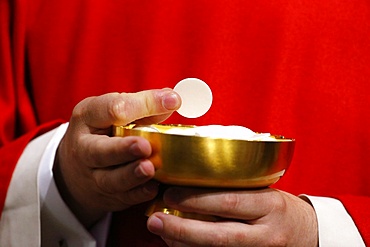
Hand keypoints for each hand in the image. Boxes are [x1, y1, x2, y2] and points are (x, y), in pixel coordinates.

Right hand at [53, 89, 180, 226]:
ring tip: (148, 169)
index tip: (172, 101)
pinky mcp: (106, 196)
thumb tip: (172, 100)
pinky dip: (138, 194)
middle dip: (122, 149)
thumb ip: (141, 106)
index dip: (144, 104)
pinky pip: (122, 198)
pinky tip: (153, 187)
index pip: (112, 108)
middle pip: (101, 151)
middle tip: (144, 146)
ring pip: (110, 179)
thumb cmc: (100, 132)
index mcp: (88, 117)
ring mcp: (93, 176)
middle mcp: (85, 148)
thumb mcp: (111, 111)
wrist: (75, 168)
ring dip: (131, 175)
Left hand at [147, 187, 317, 246]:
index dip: (198, 199)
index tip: (170, 192)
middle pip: (221, 236)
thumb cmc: (280, 209)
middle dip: (183, 229)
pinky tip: (176, 246)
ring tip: (160, 233)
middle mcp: (266, 234)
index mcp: (270, 206)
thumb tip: (192, 178)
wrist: (309, 235)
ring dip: (184, 245)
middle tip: (155, 219)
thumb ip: (236, 189)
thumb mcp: (265, 193)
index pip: (231, 202)